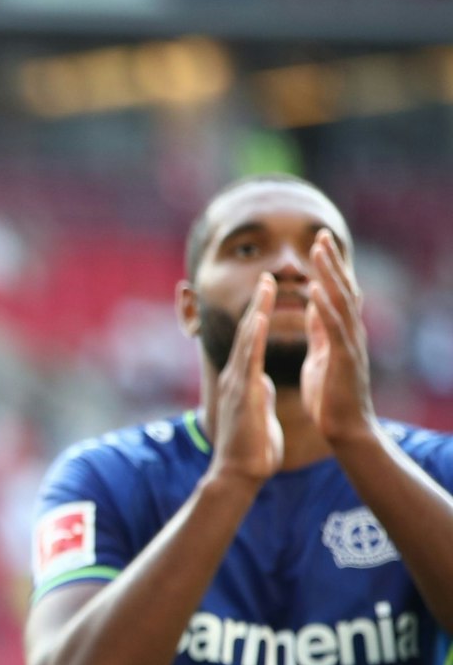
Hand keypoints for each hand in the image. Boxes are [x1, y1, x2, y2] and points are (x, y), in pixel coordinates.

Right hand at [208, 274, 283, 488]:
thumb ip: (259, 392)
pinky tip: (259, 318)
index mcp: (244, 380)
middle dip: (258, 303)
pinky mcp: (243, 393)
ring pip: (248, 339)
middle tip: (266, 276)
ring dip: (257, 310)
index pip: (252, 341)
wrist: (240, 473)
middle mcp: (237, 376)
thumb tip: (262, 381)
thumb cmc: (252, 448)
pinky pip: (250, 359)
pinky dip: (255, 336)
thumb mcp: (259, 412)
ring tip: (265, 286)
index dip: (261, 316)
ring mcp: (237, 383)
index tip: (270, 293)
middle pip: (248, 332)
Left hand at [303, 230, 375, 446]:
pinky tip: (316, 289)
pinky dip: (325, 307)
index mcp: (341, 332)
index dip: (329, 268)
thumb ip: (320, 331)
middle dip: (331, 262)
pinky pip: (334, 328)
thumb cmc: (331, 396)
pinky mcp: (344, 359)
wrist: (343, 429)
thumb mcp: (321, 355)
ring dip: (329, 275)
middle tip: (320, 234)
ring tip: (319, 251)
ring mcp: (350, 344)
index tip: (318, 243)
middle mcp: (350, 333)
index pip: (337, 293)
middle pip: (342, 289)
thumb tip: (313, 307)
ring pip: (341, 302)